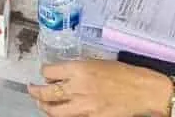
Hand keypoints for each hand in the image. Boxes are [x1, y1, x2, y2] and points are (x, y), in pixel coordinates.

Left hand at [29, 60, 174, 116]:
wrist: (142, 90)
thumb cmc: (125, 74)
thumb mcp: (98, 62)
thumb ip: (79, 68)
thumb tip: (65, 73)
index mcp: (79, 69)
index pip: (49, 71)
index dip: (44, 72)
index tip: (44, 73)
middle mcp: (77, 87)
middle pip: (45, 93)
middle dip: (35, 92)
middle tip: (32, 89)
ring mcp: (83, 106)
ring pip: (53, 110)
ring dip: (44, 107)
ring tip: (42, 104)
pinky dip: (63, 115)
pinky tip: (62, 112)